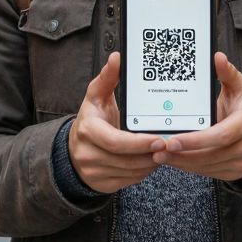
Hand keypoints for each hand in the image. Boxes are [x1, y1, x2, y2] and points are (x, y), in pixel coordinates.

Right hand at [68, 52, 159, 193]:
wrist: (73, 150)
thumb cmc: (92, 120)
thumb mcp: (96, 97)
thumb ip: (108, 78)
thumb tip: (117, 57)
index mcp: (87, 130)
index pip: (115, 141)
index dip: (139, 143)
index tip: (160, 138)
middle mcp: (87, 153)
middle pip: (127, 159)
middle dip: (150, 153)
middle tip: (169, 144)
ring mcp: (94, 172)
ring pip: (131, 172)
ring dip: (150, 162)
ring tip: (163, 150)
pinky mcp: (103, 185)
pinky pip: (130, 181)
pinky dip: (143, 171)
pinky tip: (150, 159)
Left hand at [150, 53, 241, 181]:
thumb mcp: (239, 88)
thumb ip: (227, 73)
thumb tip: (217, 57)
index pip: (221, 135)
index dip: (196, 140)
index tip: (173, 140)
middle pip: (211, 154)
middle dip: (182, 154)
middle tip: (159, 149)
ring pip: (207, 166)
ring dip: (182, 162)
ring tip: (161, 154)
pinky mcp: (234, 173)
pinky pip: (209, 173)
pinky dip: (190, 167)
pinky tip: (175, 160)